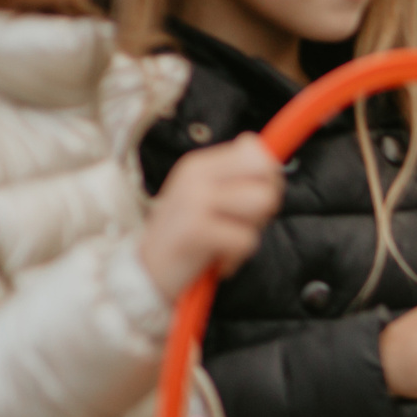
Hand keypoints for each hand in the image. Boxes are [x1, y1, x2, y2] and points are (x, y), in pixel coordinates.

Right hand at [139, 136, 282, 298]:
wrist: (147, 271)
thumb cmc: (186, 236)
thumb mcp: (207, 198)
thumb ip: (236, 175)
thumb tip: (258, 145)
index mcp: (200, 165)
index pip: (257, 152)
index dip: (269, 179)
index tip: (251, 199)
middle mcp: (196, 175)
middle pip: (267, 173)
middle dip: (266, 203)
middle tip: (238, 221)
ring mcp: (194, 199)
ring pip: (262, 202)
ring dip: (250, 230)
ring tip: (225, 238)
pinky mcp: (195, 229)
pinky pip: (246, 239)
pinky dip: (236, 257)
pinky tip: (215, 258)